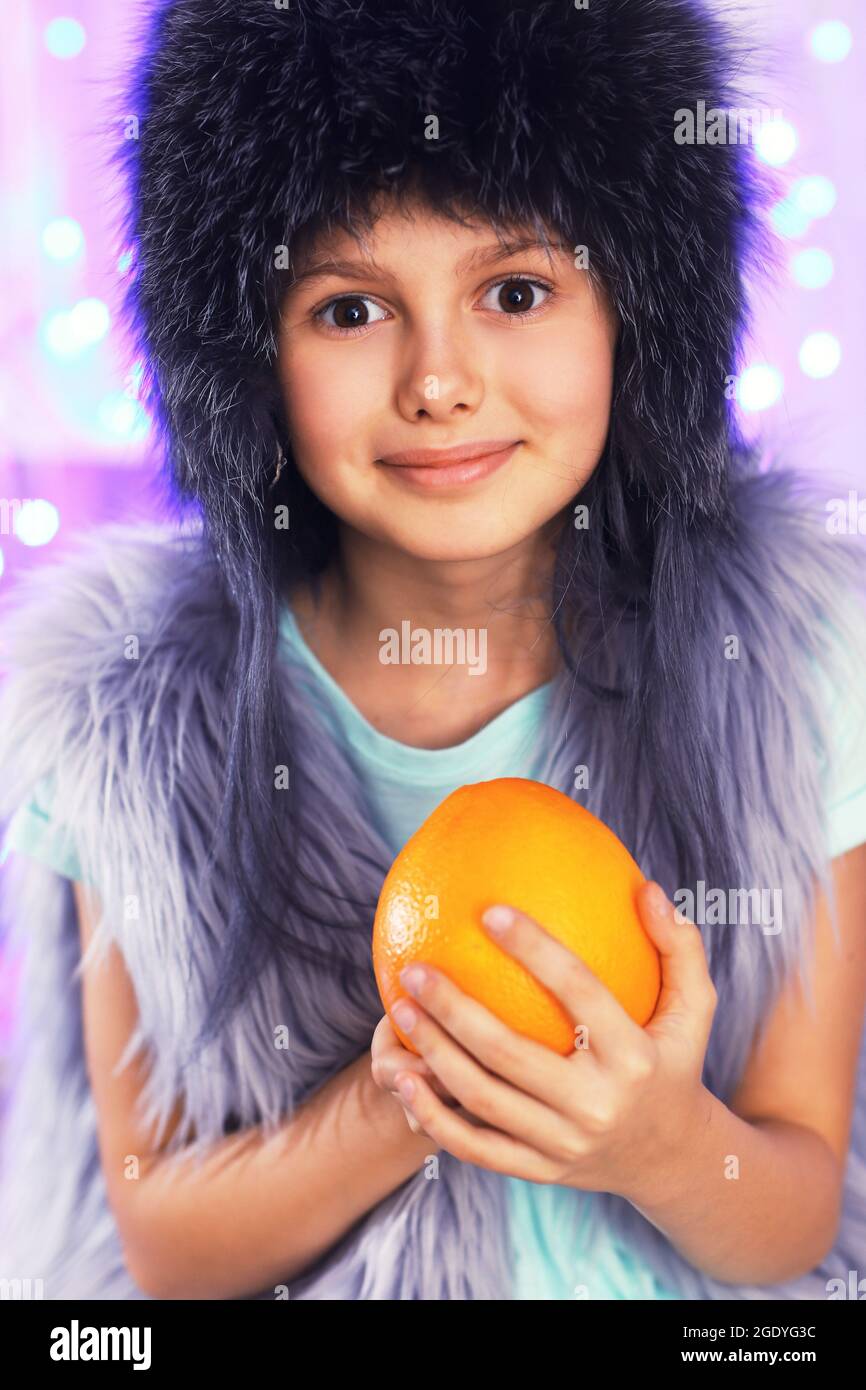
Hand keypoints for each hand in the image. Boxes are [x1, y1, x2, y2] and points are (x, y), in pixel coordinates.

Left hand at [382, 881, 715, 1202]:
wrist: (671, 1158)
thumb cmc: (673, 1062)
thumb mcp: (693, 1009)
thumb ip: (678, 948)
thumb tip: (647, 888)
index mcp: (632, 1057)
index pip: (578, 992)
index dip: (535, 949)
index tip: (489, 911)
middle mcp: (596, 1104)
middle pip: (509, 1053)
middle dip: (454, 1009)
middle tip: (416, 969)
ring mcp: (565, 1143)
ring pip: (483, 1098)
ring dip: (433, 1053)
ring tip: (399, 1008)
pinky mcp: (540, 1170)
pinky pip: (476, 1147)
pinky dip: (434, 1116)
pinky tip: (402, 1077)